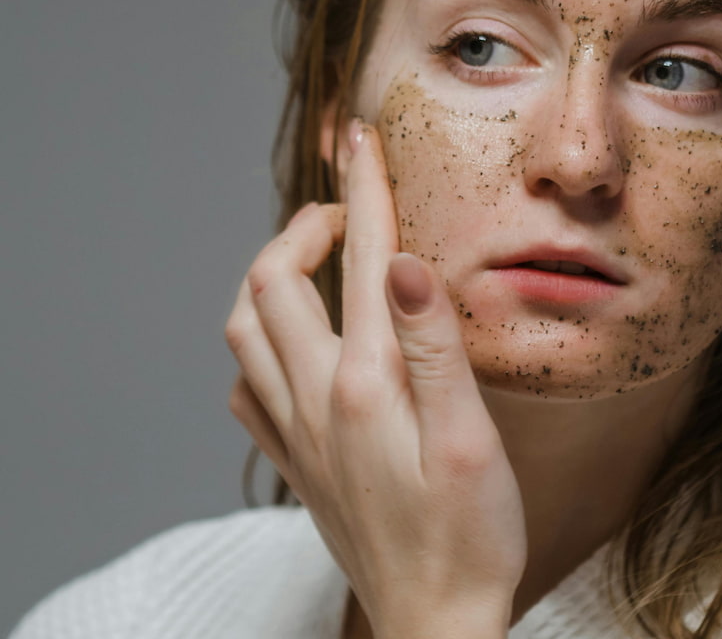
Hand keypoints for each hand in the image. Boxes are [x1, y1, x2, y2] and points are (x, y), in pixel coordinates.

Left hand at [224, 121, 526, 638]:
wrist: (434, 623)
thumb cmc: (469, 534)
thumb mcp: (470, 436)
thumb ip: (434, 345)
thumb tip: (406, 262)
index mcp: (367, 381)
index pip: (362, 258)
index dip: (363, 189)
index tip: (362, 138)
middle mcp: (317, 398)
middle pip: (271, 283)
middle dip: (303, 225)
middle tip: (345, 208)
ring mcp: (297, 432)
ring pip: (243, 330)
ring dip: (269, 276)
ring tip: (314, 258)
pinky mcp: (296, 461)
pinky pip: (248, 387)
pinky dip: (258, 343)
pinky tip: (291, 342)